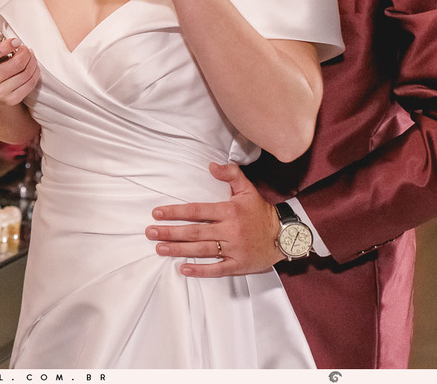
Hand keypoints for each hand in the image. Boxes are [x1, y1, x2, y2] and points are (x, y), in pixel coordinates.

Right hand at [0, 37, 39, 106]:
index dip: (6, 45)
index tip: (15, 41)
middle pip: (15, 64)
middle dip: (25, 52)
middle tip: (25, 48)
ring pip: (25, 73)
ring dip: (32, 61)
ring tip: (30, 56)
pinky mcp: (11, 100)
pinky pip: (30, 83)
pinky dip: (34, 72)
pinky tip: (32, 67)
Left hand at [144, 162, 284, 276]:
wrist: (285, 236)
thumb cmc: (261, 212)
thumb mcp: (248, 189)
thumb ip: (230, 174)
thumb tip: (211, 165)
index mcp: (229, 211)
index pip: (197, 211)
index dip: (175, 212)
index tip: (157, 213)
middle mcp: (230, 230)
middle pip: (195, 232)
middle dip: (170, 232)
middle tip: (150, 232)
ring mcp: (235, 249)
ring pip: (202, 250)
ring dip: (179, 249)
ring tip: (160, 248)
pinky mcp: (240, 265)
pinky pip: (217, 269)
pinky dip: (200, 270)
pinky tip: (183, 268)